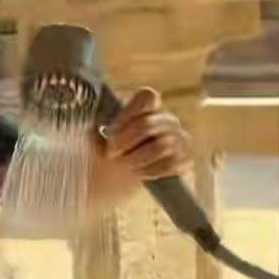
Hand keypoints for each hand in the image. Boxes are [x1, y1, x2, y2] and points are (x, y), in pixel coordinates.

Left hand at [92, 88, 192, 205]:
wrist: (116, 181)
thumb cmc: (107, 153)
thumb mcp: (94, 136)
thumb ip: (95, 124)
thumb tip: (94, 121)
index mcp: (148, 108)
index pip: (147, 96)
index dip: (128, 113)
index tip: (110, 130)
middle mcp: (168, 121)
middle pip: (148, 124)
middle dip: (125, 141)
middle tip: (110, 153)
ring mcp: (180, 140)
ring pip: (160, 146)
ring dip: (136, 158)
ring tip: (126, 164)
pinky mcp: (185, 161)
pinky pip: (171, 164)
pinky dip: (151, 171)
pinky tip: (141, 173)